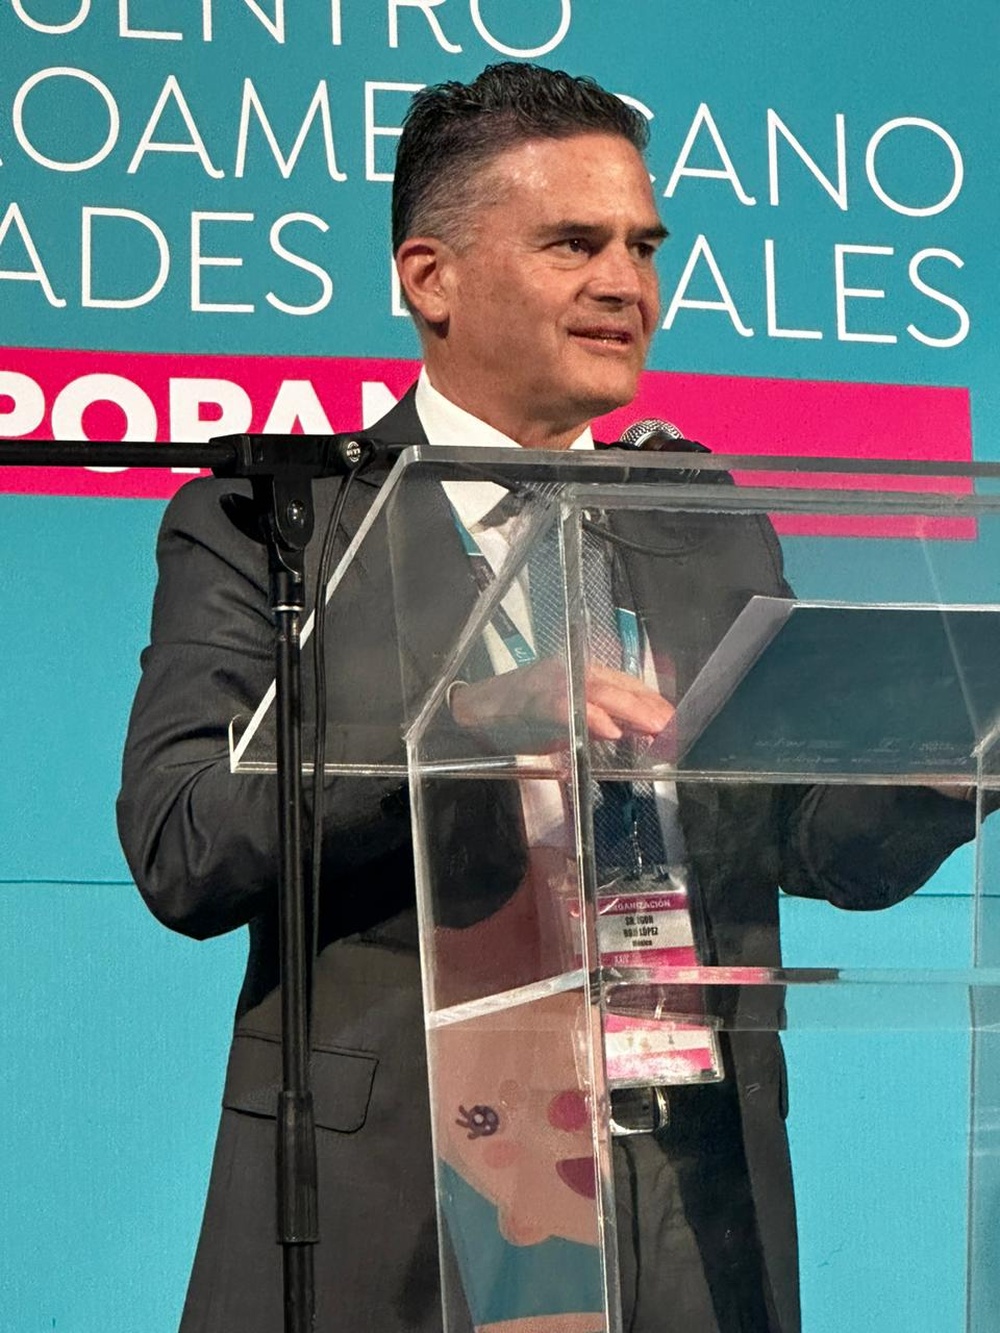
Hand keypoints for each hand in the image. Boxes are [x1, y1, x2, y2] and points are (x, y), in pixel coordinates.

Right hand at [449, 658, 672, 746]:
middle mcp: (573, 672)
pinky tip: (612, 731)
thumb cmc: (520, 715)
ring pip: (602, 694)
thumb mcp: (567, 716)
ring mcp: (557, 684)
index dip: (651, 701)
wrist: (476, 710)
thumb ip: (601, 718)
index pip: (626, 683)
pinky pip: (572, 709)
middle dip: (649, 708)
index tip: (672, 718)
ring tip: (656, 728)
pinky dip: (593, 719)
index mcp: (581, 672)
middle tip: (673, 727)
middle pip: (619, 687)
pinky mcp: (540, 701)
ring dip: (633, 711)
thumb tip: (635, 730)